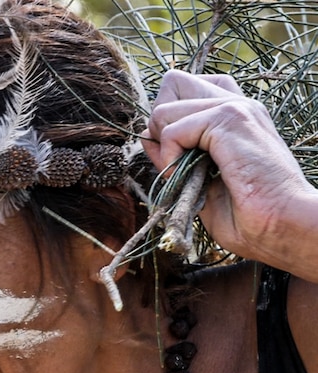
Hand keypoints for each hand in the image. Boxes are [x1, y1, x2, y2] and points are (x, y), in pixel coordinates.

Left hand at [141, 70, 317, 280]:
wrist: (286, 228)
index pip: (186, 88)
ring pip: (164, 108)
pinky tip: (192, 179)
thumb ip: (174, 155)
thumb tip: (147, 136)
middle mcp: (237, 103)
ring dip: (164, 147)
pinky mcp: (231, 119)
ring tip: (189, 176)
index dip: (169, 119)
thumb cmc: (250, 217)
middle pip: (173, 82)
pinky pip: (171, 130)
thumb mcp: (199, 182)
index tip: (179, 156)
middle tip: (177, 158)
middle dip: (160, 121)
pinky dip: (170, 159)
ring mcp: (236, 107)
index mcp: (235, 115)